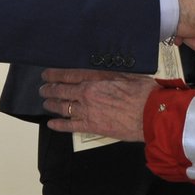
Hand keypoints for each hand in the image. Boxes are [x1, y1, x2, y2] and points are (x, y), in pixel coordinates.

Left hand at [40, 68, 155, 142]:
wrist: (151, 115)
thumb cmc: (144, 93)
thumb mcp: (127, 74)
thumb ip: (110, 73)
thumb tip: (102, 68)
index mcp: (95, 79)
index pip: (68, 75)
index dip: (54, 74)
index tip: (46, 74)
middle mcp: (87, 94)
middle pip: (61, 91)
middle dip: (49, 89)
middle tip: (43, 89)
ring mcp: (87, 111)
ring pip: (63, 107)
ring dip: (52, 105)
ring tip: (46, 103)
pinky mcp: (92, 127)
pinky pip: (70, 126)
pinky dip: (59, 125)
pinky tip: (52, 124)